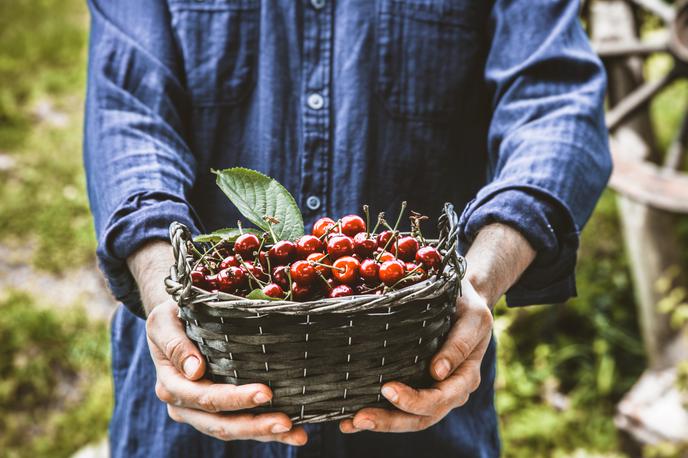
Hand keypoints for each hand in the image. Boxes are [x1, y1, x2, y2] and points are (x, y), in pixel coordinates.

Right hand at [146, 299, 307, 444]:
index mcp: (171, 384)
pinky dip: (266, 431)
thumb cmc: (172, 315)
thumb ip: (175, 344)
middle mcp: (183, 405)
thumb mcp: (164, 321)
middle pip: (221, 423)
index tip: (266, 392)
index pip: (205, 398)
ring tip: (297, 434)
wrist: (173, 322)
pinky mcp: (217, 412)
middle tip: (287, 421)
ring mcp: (199, 413)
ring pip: (233, 430)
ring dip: (265, 433)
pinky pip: (241, 425)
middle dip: (255, 424)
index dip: (235, 399)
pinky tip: (293, 431)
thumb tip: (195, 371)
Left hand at [338, 279, 492, 432]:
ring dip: (381, 422)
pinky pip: (399, 408)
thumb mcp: (472, 318)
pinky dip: (377, 415)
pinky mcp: (417, 387)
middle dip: (390, 420)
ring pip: (409, 419)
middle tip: (361, 417)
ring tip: (351, 423)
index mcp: (466, 377)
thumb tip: (437, 372)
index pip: (440, 398)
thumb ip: (459, 344)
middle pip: (422, 417)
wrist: (464, 300)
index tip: (387, 389)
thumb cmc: (467, 306)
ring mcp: (433, 392)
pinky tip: (350, 421)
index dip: (415, 400)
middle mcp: (451, 391)